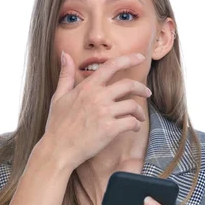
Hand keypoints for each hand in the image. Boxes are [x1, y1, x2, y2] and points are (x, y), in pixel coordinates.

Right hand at [44, 52, 150, 168]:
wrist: (58, 149)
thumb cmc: (57, 125)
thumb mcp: (58, 97)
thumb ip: (65, 75)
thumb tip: (65, 55)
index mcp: (87, 87)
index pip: (112, 66)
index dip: (129, 59)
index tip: (139, 58)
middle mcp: (98, 97)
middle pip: (128, 85)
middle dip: (141, 88)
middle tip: (146, 93)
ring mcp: (104, 113)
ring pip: (132, 105)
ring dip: (139, 111)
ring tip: (139, 116)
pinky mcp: (110, 129)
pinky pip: (131, 123)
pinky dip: (136, 125)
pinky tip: (134, 128)